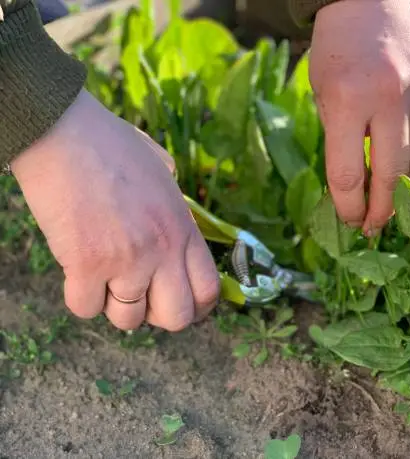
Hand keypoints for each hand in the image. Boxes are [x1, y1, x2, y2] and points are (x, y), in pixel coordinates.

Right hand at [10, 90, 219, 330]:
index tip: (185, 309)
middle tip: (141, 299)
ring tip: (105, 281)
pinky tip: (77, 273)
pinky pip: (86, 308)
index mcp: (183, 229)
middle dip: (158, 316)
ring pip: (129, 320)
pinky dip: (80, 297)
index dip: (198, 309)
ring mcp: (127, 261)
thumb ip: (174, 207)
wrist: (65, 134)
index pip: (208, 290)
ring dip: (115, 307)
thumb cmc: (112, 146)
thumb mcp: (163, 173)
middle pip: (176, 317)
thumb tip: (175, 225)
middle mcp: (163, 251)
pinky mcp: (86, 265)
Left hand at [309, 0, 409, 234]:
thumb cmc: (336, 52)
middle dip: (382, 210)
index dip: (349, 207)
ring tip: (391, 196)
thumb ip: (339, 143)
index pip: (348, 174)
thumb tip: (357, 193)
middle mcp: (391, 95)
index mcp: (348, 99)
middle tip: (375, 226)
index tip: (351, 222)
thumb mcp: (322, 96)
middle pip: (391, 175)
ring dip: (404, 186)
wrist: (369, 0)